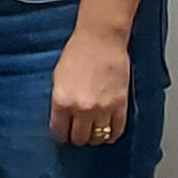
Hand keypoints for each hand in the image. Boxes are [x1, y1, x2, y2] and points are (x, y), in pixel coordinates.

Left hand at [50, 28, 129, 144]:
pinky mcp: (120, 106)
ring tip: (92, 133)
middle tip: (77, 133)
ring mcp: (102, 109)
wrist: (100, 39)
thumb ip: (59, 99)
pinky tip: (108, 134)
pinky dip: (111, 135)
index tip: (62, 133)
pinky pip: (116, 131)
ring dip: (94, 137)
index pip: (59, 131)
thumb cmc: (78, 52)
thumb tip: (61, 117)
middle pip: (79, 138)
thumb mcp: (58, 77)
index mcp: (62, 100)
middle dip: (76, 137)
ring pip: (98, 138)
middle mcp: (81, 108)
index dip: (61, 134)